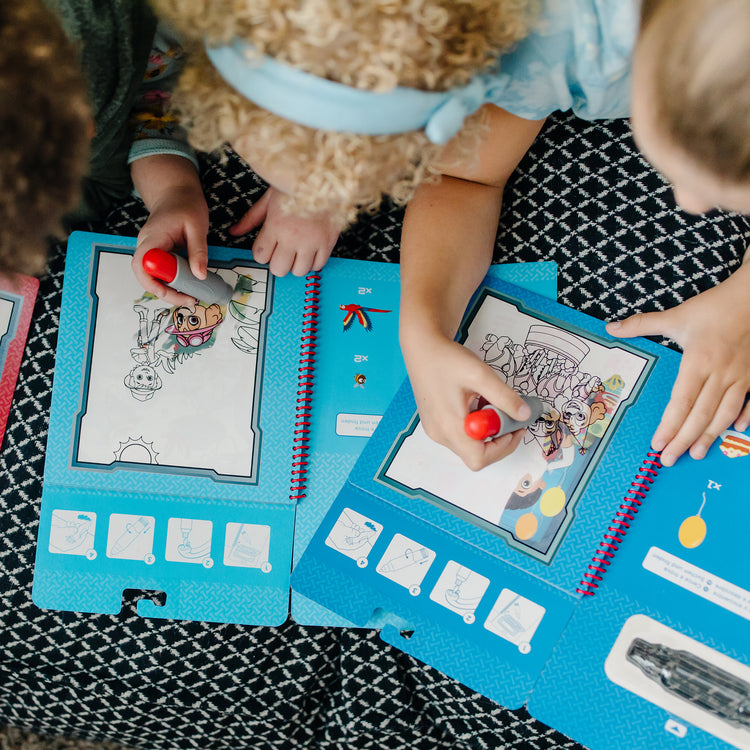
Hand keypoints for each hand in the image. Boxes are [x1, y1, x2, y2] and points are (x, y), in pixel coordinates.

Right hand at [133, 183, 208, 306]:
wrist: (176, 192)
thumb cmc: (186, 205)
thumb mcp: (197, 227)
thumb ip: (198, 251)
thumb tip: (201, 275)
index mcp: (152, 239)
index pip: (143, 267)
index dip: (156, 285)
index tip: (178, 294)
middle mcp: (145, 246)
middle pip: (146, 277)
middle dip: (166, 293)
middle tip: (189, 300)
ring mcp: (149, 250)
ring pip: (152, 277)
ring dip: (169, 290)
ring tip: (190, 296)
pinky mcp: (156, 253)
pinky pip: (160, 272)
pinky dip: (172, 281)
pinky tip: (187, 285)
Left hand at [229, 187, 339, 275]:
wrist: (323, 177)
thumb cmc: (294, 185)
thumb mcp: (268, 199)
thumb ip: (250, 218)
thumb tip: (234, 231)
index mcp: (276, 226)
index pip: (260, 256)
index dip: (262, 253)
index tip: (267, 247)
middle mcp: (293, 237)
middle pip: (279, 268)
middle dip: (278, 262)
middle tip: (282, 252)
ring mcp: (311, 242)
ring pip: (299, 271)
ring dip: (296, 265)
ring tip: (297, 253)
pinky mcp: (327, 242)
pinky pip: (318, 265)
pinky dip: (313, 262)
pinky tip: (310, 252)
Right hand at [403, 330, 531, 470]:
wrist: (422, 348)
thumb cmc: (447, 360)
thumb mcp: (480, 375)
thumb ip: (504, 397)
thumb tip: (524, 415)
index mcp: (449, 426)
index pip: (479, 458)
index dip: (503, 448)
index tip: (515, 427)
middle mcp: (440, 434)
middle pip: (475, 456)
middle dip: (498, 440)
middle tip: (508, 416)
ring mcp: (436, 431)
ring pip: (469, 446)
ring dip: (487, 432)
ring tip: (490, 405)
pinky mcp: (435, 424)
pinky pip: (460, 436)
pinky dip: (476, 427)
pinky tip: (477, 404)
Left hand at [606, 271, 749, 465]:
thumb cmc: (713, 307)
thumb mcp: (676, 315)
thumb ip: (642, 324)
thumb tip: (611, 327)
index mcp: (698, 361)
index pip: (681, 402)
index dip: (669, 426)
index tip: (657, 443)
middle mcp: (720, 373)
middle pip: (700, 415)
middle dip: (684, 440)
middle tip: (669, 459)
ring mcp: (741, 376)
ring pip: (724, 414)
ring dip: (710, 436)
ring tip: (697, 453)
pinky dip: (744, 418)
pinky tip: (734, 431)